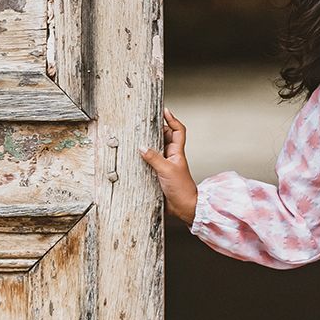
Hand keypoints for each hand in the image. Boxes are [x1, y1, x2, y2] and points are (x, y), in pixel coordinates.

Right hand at [139, 108, 198, 225]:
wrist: (184, 208)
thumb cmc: (182, 189)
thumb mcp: (167, 170)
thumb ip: (154, 158)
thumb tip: (142, 147)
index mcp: (177, 153)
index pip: (178, 131)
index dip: (172, 119)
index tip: (164, 111)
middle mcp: (171, 157)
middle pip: (165, 137)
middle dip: (156, 129)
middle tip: (144, 123)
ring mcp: (165, 166)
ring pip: (156, 150)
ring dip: (148, 144)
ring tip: (136, 137)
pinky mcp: (158, 175)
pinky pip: (150, 163)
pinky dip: (143, 159)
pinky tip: (134, 157)